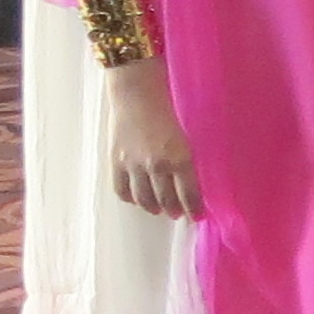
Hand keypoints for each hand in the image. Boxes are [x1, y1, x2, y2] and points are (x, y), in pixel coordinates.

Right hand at [103, 61, 199, 219]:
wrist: (137, 96)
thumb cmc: (167, 113)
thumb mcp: (185, 138)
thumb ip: (186, 162)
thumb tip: (189, 184)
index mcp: (181, 158)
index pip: (189, 194)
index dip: (194, 209)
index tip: (197, 217)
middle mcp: (157, 165)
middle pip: (166, 200)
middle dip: (174, 210)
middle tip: (177, 213)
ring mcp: (135, 166)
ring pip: (144, 199)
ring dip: (153, 207)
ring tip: (158, 209)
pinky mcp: (116, 162)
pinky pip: (121, 190)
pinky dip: (130, 198)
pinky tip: (137, 198)